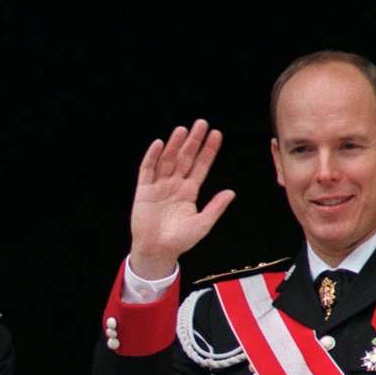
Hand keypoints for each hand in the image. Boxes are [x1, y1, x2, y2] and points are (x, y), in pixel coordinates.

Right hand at [129, 119, 235, 279]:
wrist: (157, 251)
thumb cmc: (180, 240)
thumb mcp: (202, 224)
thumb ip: (215, 207)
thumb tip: (231, 192)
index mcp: (189, 191)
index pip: (201, 166)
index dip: (208, 150)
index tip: (216, 134)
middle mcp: (175, 185)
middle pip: (185, 158)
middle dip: (193, 141)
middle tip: (201, 123)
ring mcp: (159, 186)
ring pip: (168, 160)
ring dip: (174, 144)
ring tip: (183, 129)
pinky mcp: (144, 191)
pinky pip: (147, 170)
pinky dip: (152, 157)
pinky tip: (159, 144)